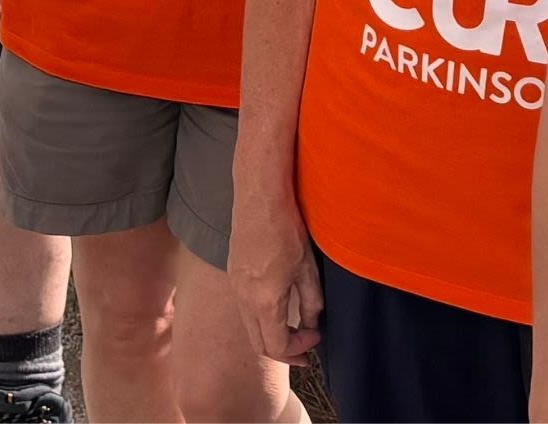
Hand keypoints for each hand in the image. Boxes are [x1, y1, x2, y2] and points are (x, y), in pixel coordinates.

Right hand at [227, 180, 321, 363]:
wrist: (259, 197)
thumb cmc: (286, 228)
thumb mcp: (307, 269)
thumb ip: (311, 302)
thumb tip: (312, 323)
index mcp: (264, 301)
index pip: (277, 346)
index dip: (298, 349)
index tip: (315, 337)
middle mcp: (244, 300)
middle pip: (259, 344)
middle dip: (283, 350)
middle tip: (305, 345)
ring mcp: (235, 287)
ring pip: (250, 328)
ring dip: (271, 335)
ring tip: (295, 327)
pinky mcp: (233, 274)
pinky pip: (245, 310)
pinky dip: (261, 319)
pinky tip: (279, 306)